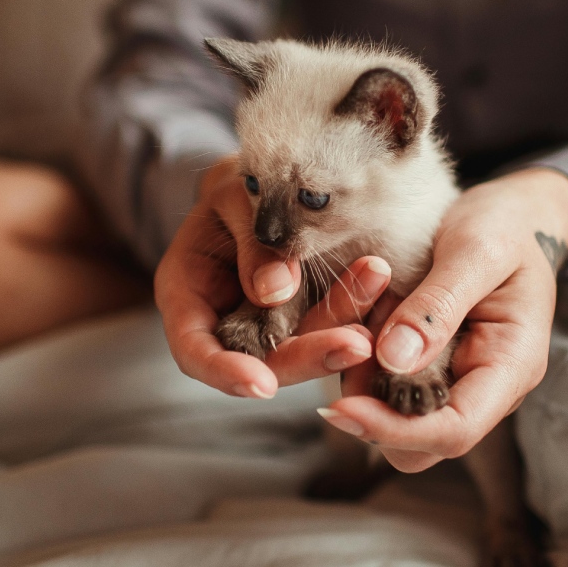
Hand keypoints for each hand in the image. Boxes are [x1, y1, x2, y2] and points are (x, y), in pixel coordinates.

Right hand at [155, 156, 391, 397]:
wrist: (262, 181)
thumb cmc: (234, 186)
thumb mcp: (233, 199)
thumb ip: (252, 244)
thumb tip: (274, 291)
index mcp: (188, 295)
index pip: (194, 351)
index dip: (224, 372)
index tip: (262, 384)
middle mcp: (226, 320)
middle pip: (260, 360)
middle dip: (308, 356)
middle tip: (354, 345)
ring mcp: (270, 323)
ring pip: (304, 344)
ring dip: (342, 323)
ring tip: (376, 284)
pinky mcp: (308, 315)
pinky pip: (331, 320)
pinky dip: (356, 306)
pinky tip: (380, 283)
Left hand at [319, 168, 567, 471]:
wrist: (513, 214)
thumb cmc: (504, 227)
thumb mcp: (477, 251)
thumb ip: (439, 305)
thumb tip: (395, 361)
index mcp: (511, 366)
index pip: (454, 430)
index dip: (395, 429)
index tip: (341, 408)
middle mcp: (484, 388)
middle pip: (421, 443)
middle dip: (371, 409)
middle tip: (341, 346)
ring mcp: (456, 381)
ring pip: (395, 417)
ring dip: (361, 379)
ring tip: (357, 312)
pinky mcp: (429, 368)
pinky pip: (387, 384)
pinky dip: (362, 358)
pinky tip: (360, 311)